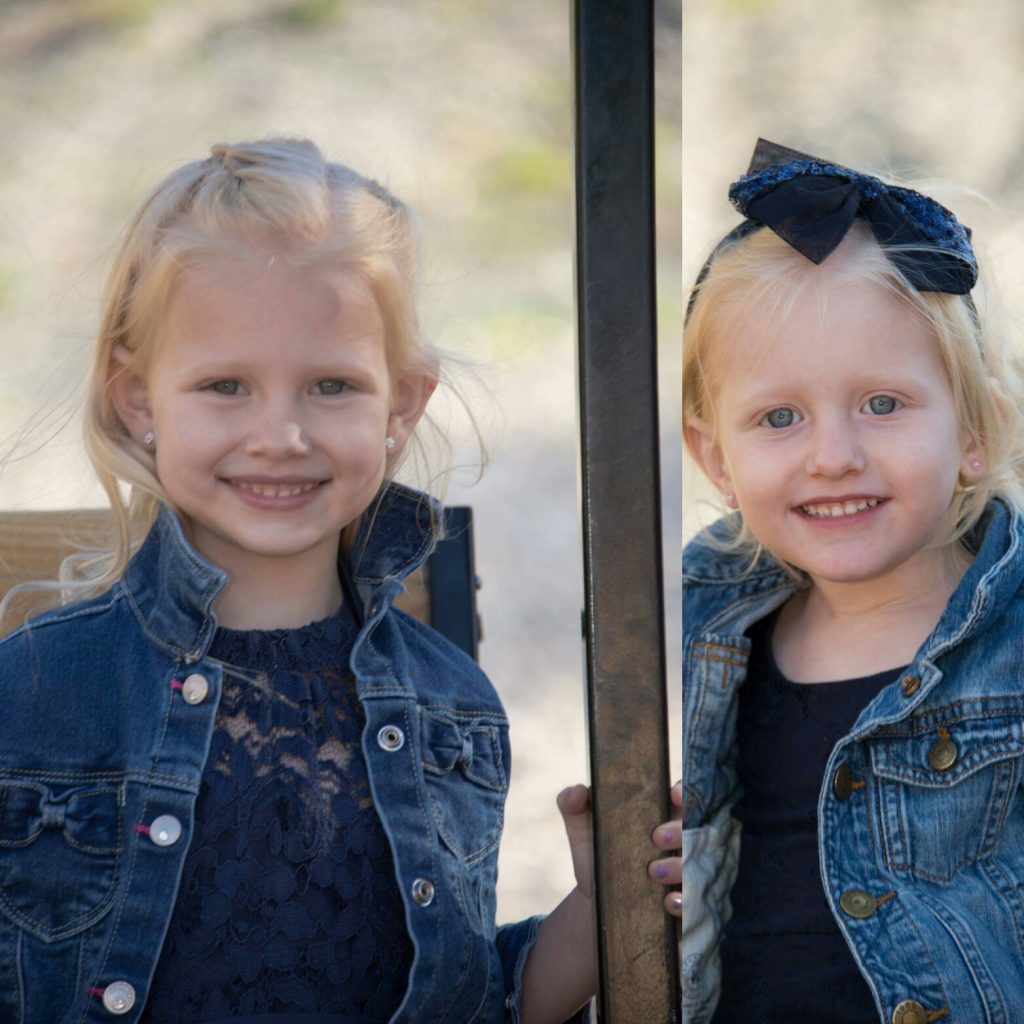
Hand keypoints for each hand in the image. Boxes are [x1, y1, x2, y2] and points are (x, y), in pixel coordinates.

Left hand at [556, 780, 682, 917]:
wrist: (596, 901)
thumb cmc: (595, 854)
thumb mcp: (581, 829)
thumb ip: (572, 804)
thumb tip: (576, 791)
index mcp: (659, 815)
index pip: (682, 797)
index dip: (684, 792)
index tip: (673, 794)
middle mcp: (678, 842)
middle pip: (694, 830)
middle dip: (679, 832)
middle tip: (655, 837)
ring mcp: (684, 872)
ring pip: (697, 865)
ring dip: (680, 866)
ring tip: (653, 872)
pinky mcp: (684, 903)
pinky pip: (695, 901)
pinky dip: (684, 901)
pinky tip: (666, 901)